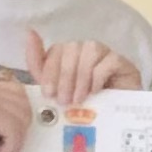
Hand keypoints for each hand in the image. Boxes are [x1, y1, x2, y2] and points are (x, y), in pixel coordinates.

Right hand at [0, 75, 31, 151]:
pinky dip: (10, 147)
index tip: (9, 137)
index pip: (18, 92)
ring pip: (22, 116)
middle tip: (1, 147)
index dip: (21, 116)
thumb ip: (3, 115)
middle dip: (19, 129)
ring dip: (14, 140)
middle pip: (24, 102)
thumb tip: (37, 114)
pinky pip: (14, 129)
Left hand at [27, 28, 142, 106]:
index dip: (49, 71)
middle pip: (70, 48)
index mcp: (69, 55)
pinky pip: (108, 61)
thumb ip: (39, 64)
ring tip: (79, 98)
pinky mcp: (122, 62)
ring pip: (89, 50)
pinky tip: (96, 92)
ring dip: (81, 77)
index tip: (48, 93)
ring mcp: (105, 54)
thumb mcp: (57, 89)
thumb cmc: (86, 105)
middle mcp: (85, 50)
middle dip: (64, 76)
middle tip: (64, 100)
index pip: (55, 50)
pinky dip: (98, 77)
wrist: (117, 119)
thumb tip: (29, 32)